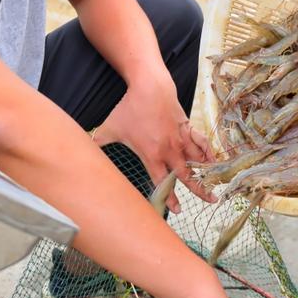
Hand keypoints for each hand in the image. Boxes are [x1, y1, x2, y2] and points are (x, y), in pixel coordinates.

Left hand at [93, 68, 217, 208]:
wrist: (150, 87)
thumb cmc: (129, 107)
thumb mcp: (110, 127)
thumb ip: (98, 142)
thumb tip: (81, 150)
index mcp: (152, 155)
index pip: (163, 183)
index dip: (170, 198)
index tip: (178, 209)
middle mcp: (170, 150)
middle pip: (187, 176)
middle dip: (199, 190)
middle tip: (210, 201)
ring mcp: (181, 139)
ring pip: (197, 161)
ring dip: (207, 173)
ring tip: (216, 184)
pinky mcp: (188, 127)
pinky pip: (201, 142)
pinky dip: (209, 152)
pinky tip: (214, 160)